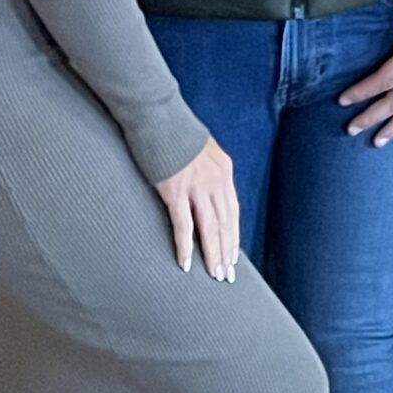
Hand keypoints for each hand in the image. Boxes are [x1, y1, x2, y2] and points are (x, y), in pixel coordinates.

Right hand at [154, 136, 239, 280]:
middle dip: (226, 251)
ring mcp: (196, 187)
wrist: (159, 117)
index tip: (233, 256)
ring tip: (213, 275)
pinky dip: (185, 246)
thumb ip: (210, 171)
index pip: (233, 211)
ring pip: (210, 228)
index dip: (233, 236)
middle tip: (226, 276)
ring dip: (212, 254)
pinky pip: (183, 226)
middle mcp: (216, 181)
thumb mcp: (204, 150)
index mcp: (225, 171)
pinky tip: (185, 263)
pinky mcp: (175, 191)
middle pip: (225, 224)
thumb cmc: (177, 133)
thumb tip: (209, 191)